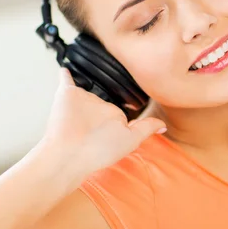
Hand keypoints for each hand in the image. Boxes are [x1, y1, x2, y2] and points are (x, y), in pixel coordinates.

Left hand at [40, 68, 165, 176]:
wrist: (66, 157)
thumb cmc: (96, 153)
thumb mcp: (129, 143)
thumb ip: (146, 129)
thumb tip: (162, 124)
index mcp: (117, 111)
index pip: (117, 116)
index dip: (112, 130)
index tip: (106, 140)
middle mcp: (102, 101)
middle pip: (101, 107)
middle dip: (97, 119)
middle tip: (90, 138)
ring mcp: (83, 97)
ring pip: (86, 99)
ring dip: (84, 107)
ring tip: (77, 127)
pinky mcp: (66, 95)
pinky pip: (67, 82)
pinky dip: (66, 76)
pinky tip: (65, 71)